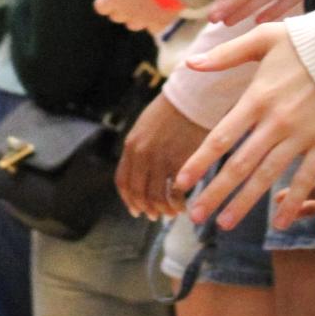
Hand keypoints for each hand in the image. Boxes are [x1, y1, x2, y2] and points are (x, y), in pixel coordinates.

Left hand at [95, 0, 167, 31]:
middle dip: (121, 6)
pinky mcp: (161, 24)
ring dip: (136, 15)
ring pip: (133, 24)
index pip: (101, 6)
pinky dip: (154, 20)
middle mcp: (125, 13)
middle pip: (117, 16)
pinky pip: (152, 27)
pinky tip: (159, 7)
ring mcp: (143, 20)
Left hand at [116, 91, 204, 218]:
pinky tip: (183, 206)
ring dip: (163, 210)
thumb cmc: (171, 112)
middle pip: (138, 193)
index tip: (135, 210)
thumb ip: (139, 149)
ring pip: (156, 197)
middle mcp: (142, 155)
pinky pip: (175, 194)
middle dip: (146, 208)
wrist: (191, 99)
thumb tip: (139, 172)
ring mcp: (161, 160)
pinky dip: (178, 204)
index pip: (123, 181)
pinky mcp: (181, 164)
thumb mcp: (145, 127)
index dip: (128, 200)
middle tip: (154, 216)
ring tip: (171, 212)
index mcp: (131, 145)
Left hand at [173, 25, 314, 229]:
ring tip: (224, 223)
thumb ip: (225, 55)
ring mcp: (302, 136)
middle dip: (215, 192)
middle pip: (240, 165)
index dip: (200, 162)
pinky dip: (294, 202)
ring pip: (268, 176)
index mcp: (257, 98)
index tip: (182, 182)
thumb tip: (190, 63)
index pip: (221, 137)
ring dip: (245, 203)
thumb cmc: (305, 41)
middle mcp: (276, 122)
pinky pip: (307, 178)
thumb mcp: (262, 38)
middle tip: (194, 216)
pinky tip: (281, 223)